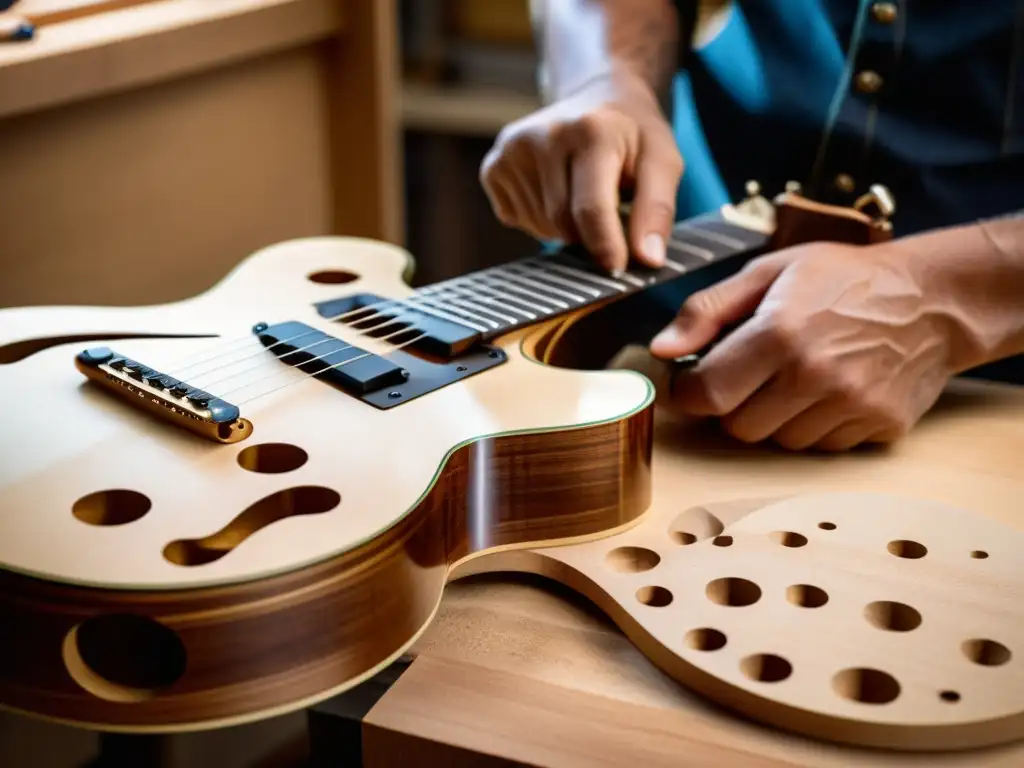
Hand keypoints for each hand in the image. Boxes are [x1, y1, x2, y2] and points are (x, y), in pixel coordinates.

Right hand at [479, 71, 682, 272]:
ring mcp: (511, 150)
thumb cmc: (633, 136)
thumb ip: (657, 210)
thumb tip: (649, 259)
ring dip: (565, 227)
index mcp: (590, 130)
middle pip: (562, 223)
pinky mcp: (493, 167)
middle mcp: (543, 135)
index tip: (616, 268)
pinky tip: (555, 192)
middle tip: (608, 215)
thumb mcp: (663, 162)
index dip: (605, 246)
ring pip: (540, 225)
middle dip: (587, 234)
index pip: (591, 208)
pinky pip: (517, 220)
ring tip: (581, 195)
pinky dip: (540, 220)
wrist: (595, 96)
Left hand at [648, 242, 957, 451]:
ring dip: (775, 419)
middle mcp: (814, 375)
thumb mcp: (769, 273)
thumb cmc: (844, 279)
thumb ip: (707, 311)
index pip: (706, 395)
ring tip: (797, 378)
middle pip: (738, 428)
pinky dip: (816, 427)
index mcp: (779, 333)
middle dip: (734, 406)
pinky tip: (830, 392)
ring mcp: (850, 406)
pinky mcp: (879, 427)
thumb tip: (661, 349)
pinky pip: (822, 447)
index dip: (690, 393)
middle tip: (752, 374)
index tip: (695, 382)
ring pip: (779, 442)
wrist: (934, 299)